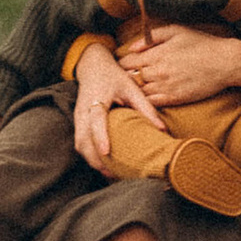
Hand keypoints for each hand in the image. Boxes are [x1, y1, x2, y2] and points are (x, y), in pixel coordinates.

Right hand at [71, 40, 166, 174]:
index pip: (96, 120)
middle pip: (83, 140)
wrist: (92, 65)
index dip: (100, 137)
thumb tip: (163, 130)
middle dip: (96, 160)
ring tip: (111, 174)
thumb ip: (145, 108)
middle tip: (114, 174)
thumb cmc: (113, 76)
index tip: (107, 152)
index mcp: (96, 99)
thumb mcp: (131, 88)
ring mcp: (78, 118)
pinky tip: (104, 165)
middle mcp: (83, 111)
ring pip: (80, 146)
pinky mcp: (78, 123)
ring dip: (93, 161)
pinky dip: (90, 156)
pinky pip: (80, 144)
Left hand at [114, 25, 240, 106]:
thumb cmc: (201, 43)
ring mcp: (166, 87)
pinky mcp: (175, 99)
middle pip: (130, 78)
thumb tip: (132, 47)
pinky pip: (152, 104)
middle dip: (124, 78)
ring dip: (133, 92)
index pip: (127, 62)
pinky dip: (144, 103)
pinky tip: (142, 100)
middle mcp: (158, 71)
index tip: (120, 65)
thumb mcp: (176, 31)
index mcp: (156, 53)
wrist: (224, 63)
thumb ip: (151, 36)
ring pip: (139, 93)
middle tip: (120, 80)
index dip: (121, 64)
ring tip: (129, 91)